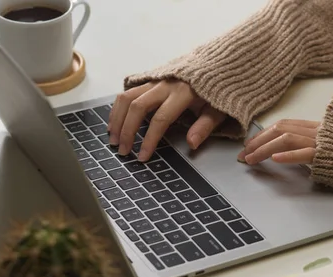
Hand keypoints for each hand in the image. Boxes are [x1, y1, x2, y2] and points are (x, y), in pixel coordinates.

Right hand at [109, 80, 225, 161]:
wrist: (216, 64)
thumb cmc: (218, 90)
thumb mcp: (219, 109)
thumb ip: (205, 126)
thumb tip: (191, 144)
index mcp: (183, 93)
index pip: (161, 119)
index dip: (150, 140)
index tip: (143, 156)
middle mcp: (165, 85)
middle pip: (137, 107)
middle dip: (127, 131)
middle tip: (123, 151)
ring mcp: (155, 80)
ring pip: (127, 97)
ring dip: (117, 119)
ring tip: (113, 139)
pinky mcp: (149, 79)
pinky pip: (128, 92)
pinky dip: (118, 108)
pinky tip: (114, 122)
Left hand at [238, 119, 320, 164]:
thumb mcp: (327, 143)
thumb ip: (309, 143)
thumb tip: (284, 150)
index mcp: (316, 127)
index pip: (283, 125)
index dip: (262, 134)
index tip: (248, 144)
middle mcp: (316, 131)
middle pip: (280, 130)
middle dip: (258, 141)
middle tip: (244, 153)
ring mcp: (321, 142)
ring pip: (288, 139)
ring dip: (265, 148)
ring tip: (252, 158)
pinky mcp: (327, 156)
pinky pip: (306, 153)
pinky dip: (288, 155)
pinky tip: (275, 159)